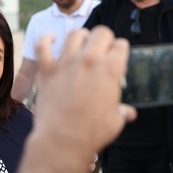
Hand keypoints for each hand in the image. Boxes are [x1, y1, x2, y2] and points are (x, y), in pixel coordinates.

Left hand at [34, 26, 136, 152]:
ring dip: (82, 37)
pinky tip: (52, 38)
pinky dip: (47, 39)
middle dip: (105, 39)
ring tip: (82, 44)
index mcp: (111, 69)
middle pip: (102, 32)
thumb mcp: (115, 121)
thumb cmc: (92, 133)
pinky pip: (43, 45)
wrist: (63, 140)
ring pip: (76, 34)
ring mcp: (66, 62)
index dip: (120, 50)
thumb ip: (122, 111)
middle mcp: (90, 60)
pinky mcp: (47, 69)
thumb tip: (129, 113)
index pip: (121, 45)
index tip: (117, 58)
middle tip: (103, 49)